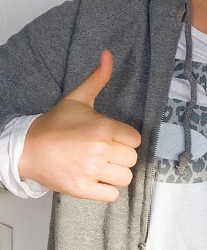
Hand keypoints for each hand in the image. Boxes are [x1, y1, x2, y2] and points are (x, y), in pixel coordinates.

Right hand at [18, 50, 141, 200]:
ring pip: (125, 178)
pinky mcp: (83, 190)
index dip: (125, 139)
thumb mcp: (78, 99)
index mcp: (103, 127)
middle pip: (132, 159)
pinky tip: (95, 179)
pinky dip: (106, 190)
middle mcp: (100, 150)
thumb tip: (108, 54)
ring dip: (115, 173)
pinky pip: (112, 195)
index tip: (111, 138)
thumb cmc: (55, 124)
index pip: (135, 139)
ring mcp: (91, 171)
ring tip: (100, 166)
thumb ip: (98, 78)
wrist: (28, 149)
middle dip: (120, 156)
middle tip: (104, 152)